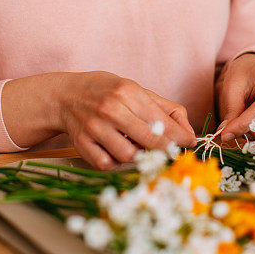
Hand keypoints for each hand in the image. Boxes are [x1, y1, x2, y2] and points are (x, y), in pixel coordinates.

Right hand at [58, 71, 196, 169]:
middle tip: (172, 152)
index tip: (189, 143)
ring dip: (139, 156)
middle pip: (149, 140)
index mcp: (127, 92)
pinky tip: (117, 152)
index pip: (162, 120)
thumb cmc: (106, 92)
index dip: (181, 136)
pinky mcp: (81, 144)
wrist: (65, 96)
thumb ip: (165, 108)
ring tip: (138, 148)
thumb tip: (189, 132)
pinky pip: (107, 164)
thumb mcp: (135, 89)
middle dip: (166, 150)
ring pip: (128, 156)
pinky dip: (116, 163)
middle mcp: (110, 109)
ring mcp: (94, 127)